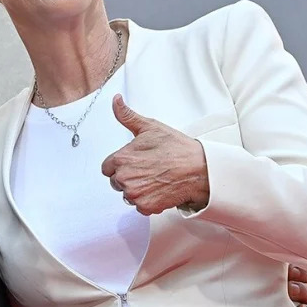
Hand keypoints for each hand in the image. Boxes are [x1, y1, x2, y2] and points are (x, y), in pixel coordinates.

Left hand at [102, 95, 210, 215]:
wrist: (199, 169)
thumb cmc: (177, 148)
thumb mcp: (150, 127)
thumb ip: (127, 116)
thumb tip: (116, 101)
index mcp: (121, 159)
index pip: (107, 168)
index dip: (121, 164)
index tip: (134, 162)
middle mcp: (124, 178)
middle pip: (116, 182)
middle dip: (128, 177)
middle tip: (148, 169)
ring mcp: (134, 194)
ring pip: (128, 195)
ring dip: (138, 190)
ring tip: (156, 178)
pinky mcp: (146, 206)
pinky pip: (140, 206)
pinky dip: (149, 200)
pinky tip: (160, 189)